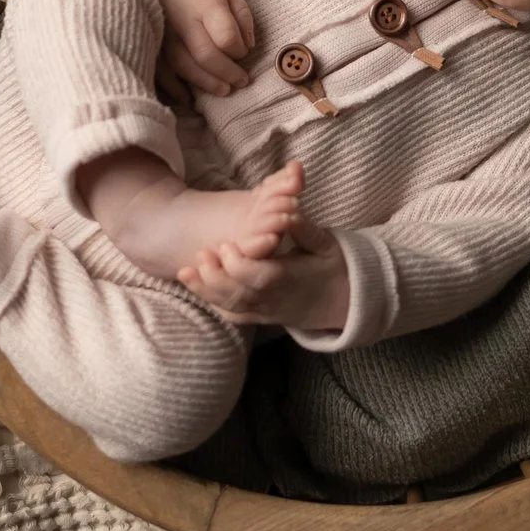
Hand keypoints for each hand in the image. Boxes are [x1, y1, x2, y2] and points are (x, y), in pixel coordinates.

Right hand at [127, 0, 257, 96]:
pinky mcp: (150, 40)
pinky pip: (160, 70)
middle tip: (241, 82)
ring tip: (224, 90)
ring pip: (184, 67)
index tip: (243, 53)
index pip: (226, 36)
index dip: (238, 50)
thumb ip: (241, 15)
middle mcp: (182, 19)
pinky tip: (189, 96)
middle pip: (206, 56)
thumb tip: (246, 48)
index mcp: (205, 2)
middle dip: (227, 74)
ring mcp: (163, 32)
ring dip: (206, 83)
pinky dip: (175, 87)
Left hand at [178, 217, 348, 331]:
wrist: (345, 301)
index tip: (225, 244)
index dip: (237, 264)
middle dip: (214, 277)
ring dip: (206, 291)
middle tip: (199, 254)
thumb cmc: (335, 267)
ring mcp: (267, 311)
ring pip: (231, 307)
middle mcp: (275, 299)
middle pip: (238, 294)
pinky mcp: (262, 316)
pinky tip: (197, 288)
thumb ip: (305, 230)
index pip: (258, 277)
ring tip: (184, 272)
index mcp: (290, 279)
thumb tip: (288, 214)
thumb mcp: (326, 244)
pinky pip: (235, 316)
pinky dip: (214, 304)